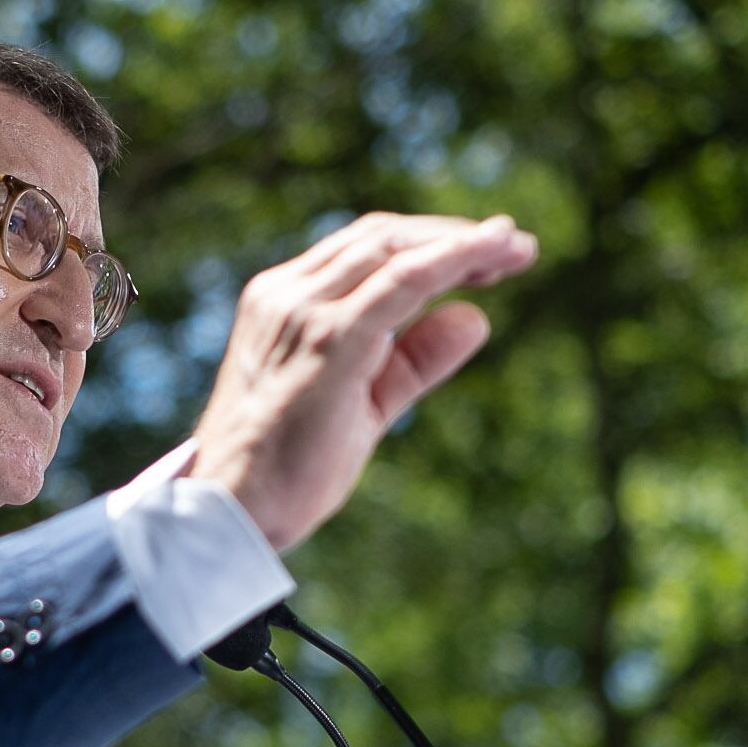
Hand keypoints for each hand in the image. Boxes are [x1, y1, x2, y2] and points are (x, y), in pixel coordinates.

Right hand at [188, 213, 538, 551]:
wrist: (232, 511)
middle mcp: (287, 293)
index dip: (428, 242)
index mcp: (283, 301)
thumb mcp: (365, 403)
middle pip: (382, 237)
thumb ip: (414, 360)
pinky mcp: (328, 340)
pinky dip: (449, 261)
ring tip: (515, 249)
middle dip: (452, 236)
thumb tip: (476, 317)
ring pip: (393, 250)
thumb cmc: (288, 466)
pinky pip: (401, 283)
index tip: (486, 253)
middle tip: (515, 246)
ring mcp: (303, 312)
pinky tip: (490, 257)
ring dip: (460, 243)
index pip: (363, 249)